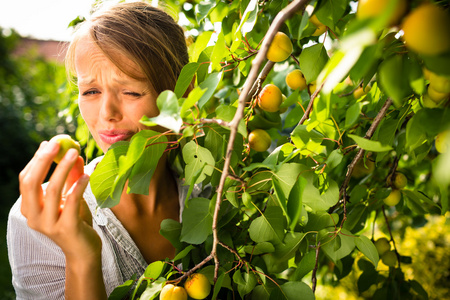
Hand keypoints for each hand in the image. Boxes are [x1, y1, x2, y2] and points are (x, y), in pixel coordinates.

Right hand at [19, 140, 101, 260]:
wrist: (84, 250)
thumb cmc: (76, 221)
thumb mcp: (71, 197)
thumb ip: (71, 177)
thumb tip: (74, 153)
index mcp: (29, 208)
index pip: (26, 180)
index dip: (37, 160)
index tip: (50, 143)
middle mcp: (33, 217)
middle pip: (31, 183)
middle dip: (43, 160)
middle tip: (57, 144)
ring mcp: (48, 224)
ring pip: (51, 190)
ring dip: (63, 169)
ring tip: (74, 153)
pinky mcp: (66, 228)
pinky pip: (71, 202)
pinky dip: (78, 186)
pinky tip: (87, 174)